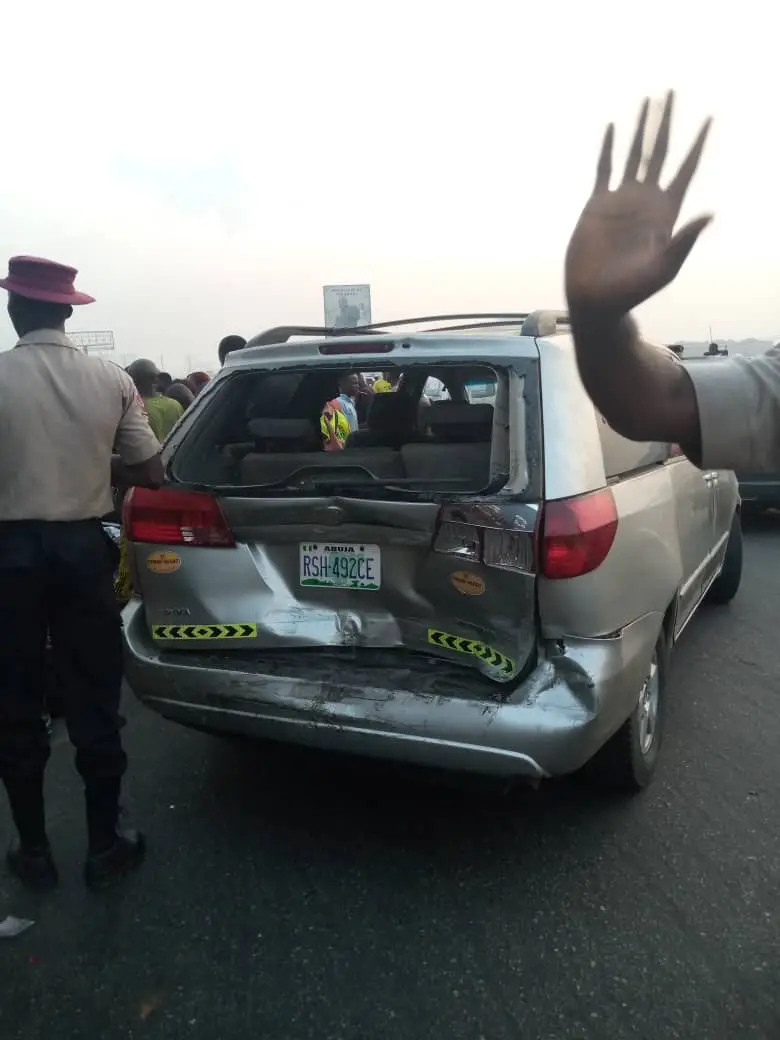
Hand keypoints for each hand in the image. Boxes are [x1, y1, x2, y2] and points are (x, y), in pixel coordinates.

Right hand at [565, 92, 712, 319]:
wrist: (595, 299)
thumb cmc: (631, 291)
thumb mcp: (664, 268)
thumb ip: (684, 241)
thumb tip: (709, 214)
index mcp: (665, 212)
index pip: (685, 170)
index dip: (697, 145)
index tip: (709, 119)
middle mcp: (645, 201)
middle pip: (659, 152)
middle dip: (666, 123)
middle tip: (671, 94)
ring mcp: (621, 201)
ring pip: (633, 155)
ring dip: (640, 129)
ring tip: (648, 102)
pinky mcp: (597, 205)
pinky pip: (604, 169)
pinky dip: (607, 148)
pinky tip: (612, 128)